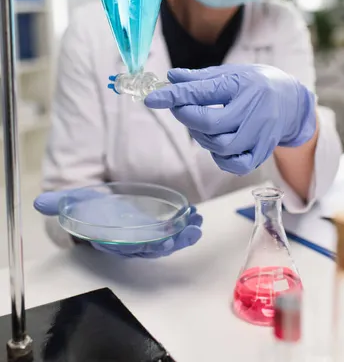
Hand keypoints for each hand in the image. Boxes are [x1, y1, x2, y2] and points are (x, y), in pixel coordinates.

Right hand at [34, 189, 202, 257]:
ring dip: (183, 236)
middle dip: (172, 241)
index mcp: (110, 239)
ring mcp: (144, 237)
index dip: (145, 245)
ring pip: (165, 243)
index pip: (126, 247)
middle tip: (190, 231)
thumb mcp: (74, 202)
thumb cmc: (87, 209)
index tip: (161, 240)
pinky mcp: (154, 229)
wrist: (97, 210)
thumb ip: (59, 203)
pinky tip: (196, 216)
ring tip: (198, 224)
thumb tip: (38, 202)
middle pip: (152, 248)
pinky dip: (185, 227)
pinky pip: (171, 233)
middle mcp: (129, 242)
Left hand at [145, 64, 315, 175]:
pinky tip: (218, 143)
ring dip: (203, 138)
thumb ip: (200, 79)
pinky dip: (220, 157)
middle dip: (188, 118)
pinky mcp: (262, 152)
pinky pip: (235, 164)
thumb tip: (171, 78)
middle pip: (212, 123)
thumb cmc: (256, 84)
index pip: (204, 92)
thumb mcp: (231, 73)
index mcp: (243, 85)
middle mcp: (254, 110)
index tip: (151, 98)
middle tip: (181, 109)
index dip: (175, 96)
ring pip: (221, 146)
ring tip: (202, 125)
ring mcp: (260, 134)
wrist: (292, 101)